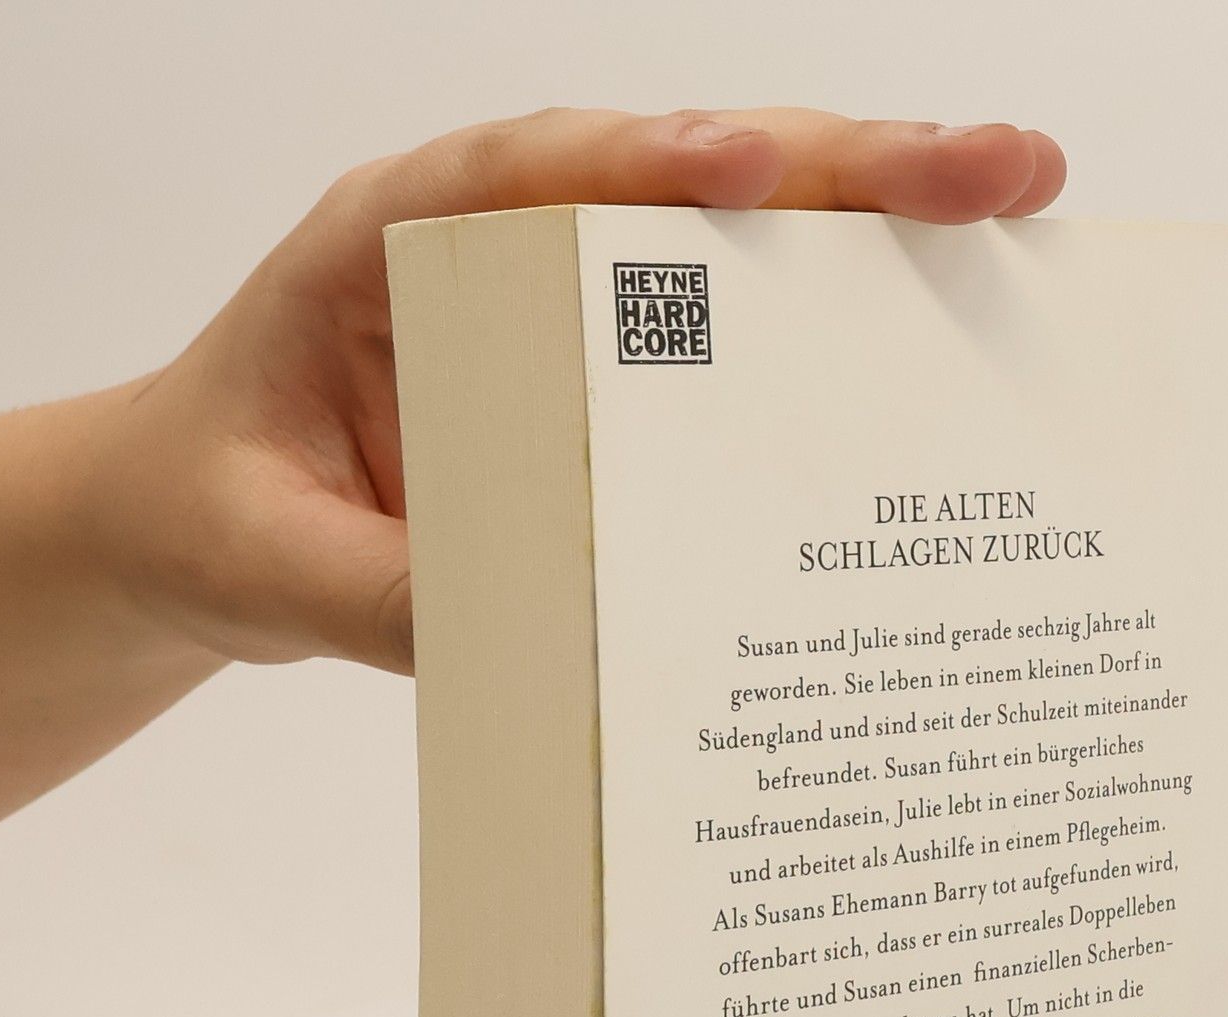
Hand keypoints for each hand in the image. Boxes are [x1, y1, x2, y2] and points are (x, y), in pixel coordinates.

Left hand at [82, 108, 1068, 675]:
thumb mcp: (268, 564)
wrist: (207, 528)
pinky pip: (741, 331)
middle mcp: (507, 242)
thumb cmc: (219, 510)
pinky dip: (846, 323)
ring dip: (882, 224)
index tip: (749, 171)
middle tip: (994, 169)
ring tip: (1020, 205)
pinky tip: (953, 328)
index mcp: (395, 243)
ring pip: (743, 236)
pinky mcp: (624, 371)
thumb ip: (378, 595)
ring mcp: (579, 300)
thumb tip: (542, 642)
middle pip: (686, 176)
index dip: (644, 163)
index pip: (528, 172)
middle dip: (844, 166)